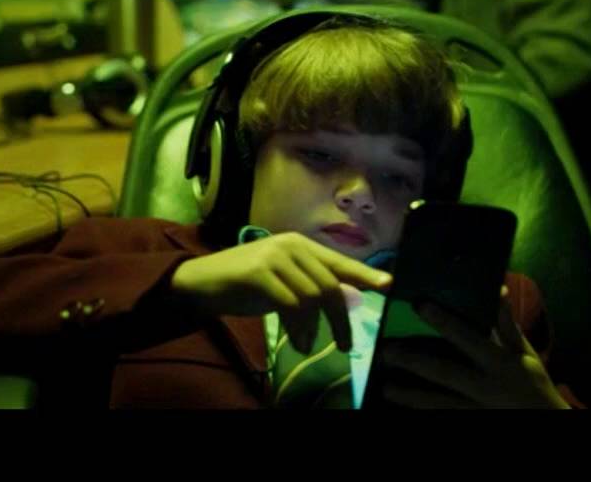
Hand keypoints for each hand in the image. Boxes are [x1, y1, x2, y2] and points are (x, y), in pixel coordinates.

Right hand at [171, 232, 391, 353]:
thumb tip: (345, 302)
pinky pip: (291, 304)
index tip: (389, 286)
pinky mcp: (259, 273)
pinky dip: (298, 327)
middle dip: (340, 319)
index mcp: (300, 245)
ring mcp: (274, 256)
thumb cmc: (244, 285)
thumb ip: (311, 286)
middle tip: (344, 345)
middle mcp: (291, 245)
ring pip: (311, 297)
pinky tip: (298, 342)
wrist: (200, 283)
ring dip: (314, 329)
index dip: (365, 275)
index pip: (339, 262)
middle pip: (329, 285)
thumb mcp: (283, 283)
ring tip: (308, 345)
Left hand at [381, 286, 569, 408]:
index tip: (419, 305)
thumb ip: (507, 324)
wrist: (546, 422)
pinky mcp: (469, 422)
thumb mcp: (525, 353)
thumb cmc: (534, 384)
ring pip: (438, 402)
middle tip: (387, 351)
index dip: (444, 321)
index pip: (467, 337)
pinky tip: (403, 409)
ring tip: (387, 387)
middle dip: (414, 361)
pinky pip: (443, 417)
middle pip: (444, 372)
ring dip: (411, 395)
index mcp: (499, 362)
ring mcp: (476, 409)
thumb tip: (498, 288)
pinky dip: (424, 413)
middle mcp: (485, 386)